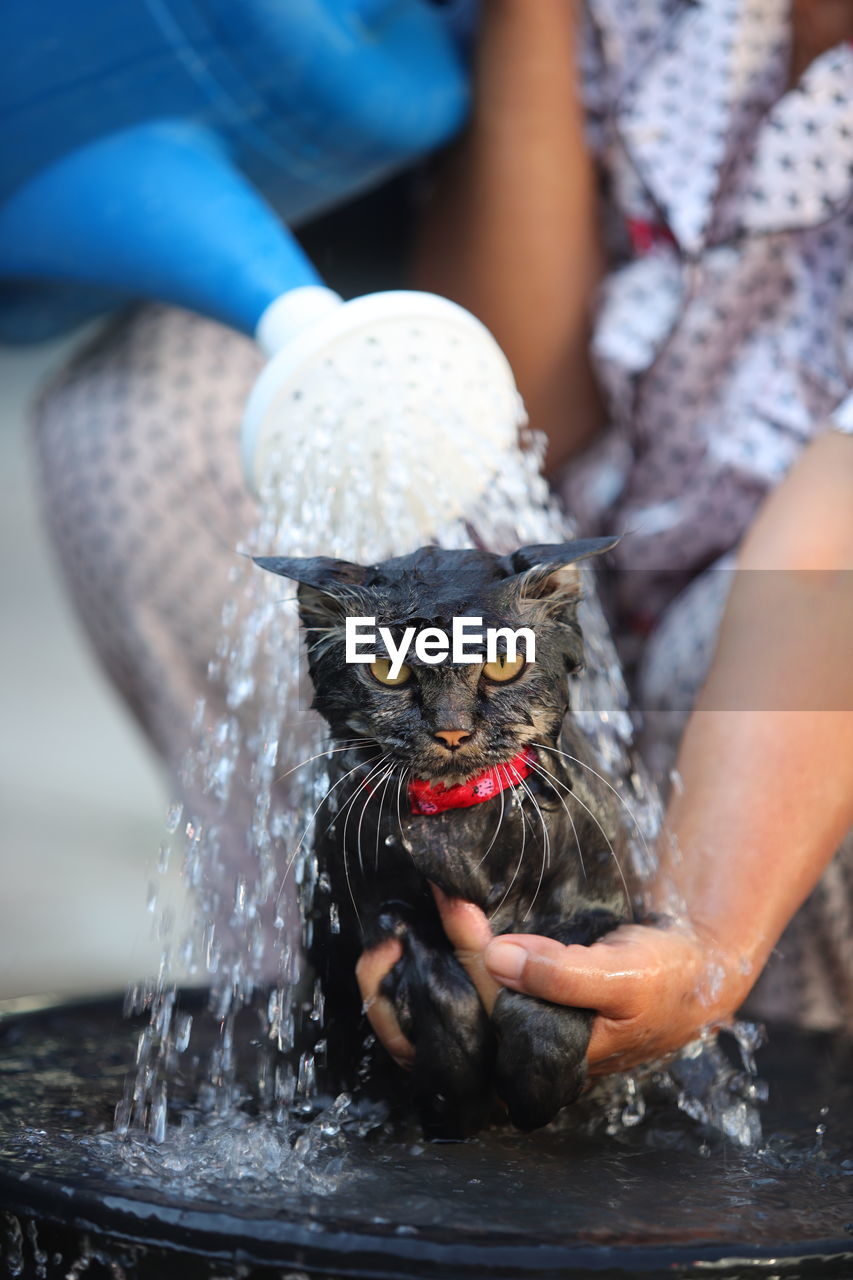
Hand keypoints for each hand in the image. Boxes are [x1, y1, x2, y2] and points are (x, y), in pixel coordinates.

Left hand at [357, 889, 745, 1075]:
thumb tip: (498, 958)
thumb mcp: (623, 976)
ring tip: (383, 941)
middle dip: (413, 976)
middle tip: (400, 917)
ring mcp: (510, 1031)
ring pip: (440, 1023)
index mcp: (546, 1059)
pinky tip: (407, 944)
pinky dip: (428, 973)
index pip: (486, 1010)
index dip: (466, 951)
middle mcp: (518, 1054)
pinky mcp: (509, 1008)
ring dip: (406, 984)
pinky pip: (455, 1000)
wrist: (687, 975)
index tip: (452, 897)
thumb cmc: (661, 979)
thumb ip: (563, 975)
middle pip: (448, 1027)